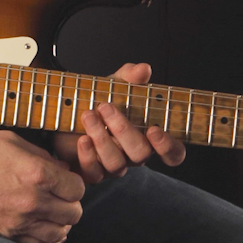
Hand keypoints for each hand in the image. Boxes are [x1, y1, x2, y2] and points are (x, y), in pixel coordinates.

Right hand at [0, 129, 85, 242]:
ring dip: (61, 221)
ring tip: (53, 211)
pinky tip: (43, 226)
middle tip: (61, 194)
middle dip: (71, 202)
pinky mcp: (8, 234)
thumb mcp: (11, 140)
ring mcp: (20, 221)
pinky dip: (48, 238)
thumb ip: (41, 155)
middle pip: (74, 212)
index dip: (74, 182)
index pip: (77, 188)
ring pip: (61, 232)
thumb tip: (60, 167)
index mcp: (36, 174)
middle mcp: (32, 201)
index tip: (66, 180)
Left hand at [51, 62, 186, 183]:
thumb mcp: (116, 84)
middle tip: (105, 107)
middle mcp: (134, 155)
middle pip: (140, 154)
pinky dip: (88, 156)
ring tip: (88, 115)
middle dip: (123, 129)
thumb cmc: (101, 100)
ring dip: (101, 138)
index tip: (154, 130)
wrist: (70, 110)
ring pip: (116, 164)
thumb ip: (130, 76)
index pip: (173, 153)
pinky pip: (94, 174)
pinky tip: (82, 139)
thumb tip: (144, 69)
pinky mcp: (92, 172)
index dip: (168, 147)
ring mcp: (114, 166)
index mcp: (149, 137)